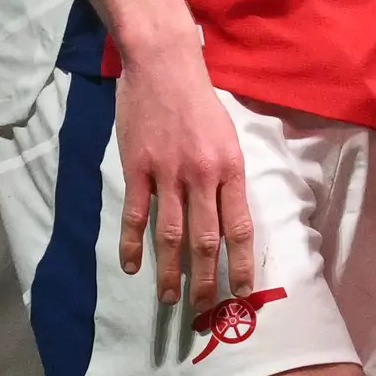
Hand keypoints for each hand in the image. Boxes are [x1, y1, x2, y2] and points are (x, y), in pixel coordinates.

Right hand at [111, 36, 254, 312]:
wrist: (163, 64)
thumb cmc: (200, 101)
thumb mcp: (228, 136)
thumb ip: (228, 178)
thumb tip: (228, 219)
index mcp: (230, 169)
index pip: (239, 229)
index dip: (242, 265)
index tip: (244, 293)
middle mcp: (202, 176)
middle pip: (206, 241)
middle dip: (207, 281)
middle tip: (205, 311)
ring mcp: (167, 173)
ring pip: (170, 235)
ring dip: (170, 272)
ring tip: (170, 300)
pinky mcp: (137, 168)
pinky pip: (135, 214)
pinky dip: (132, 243)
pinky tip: (131, 266)